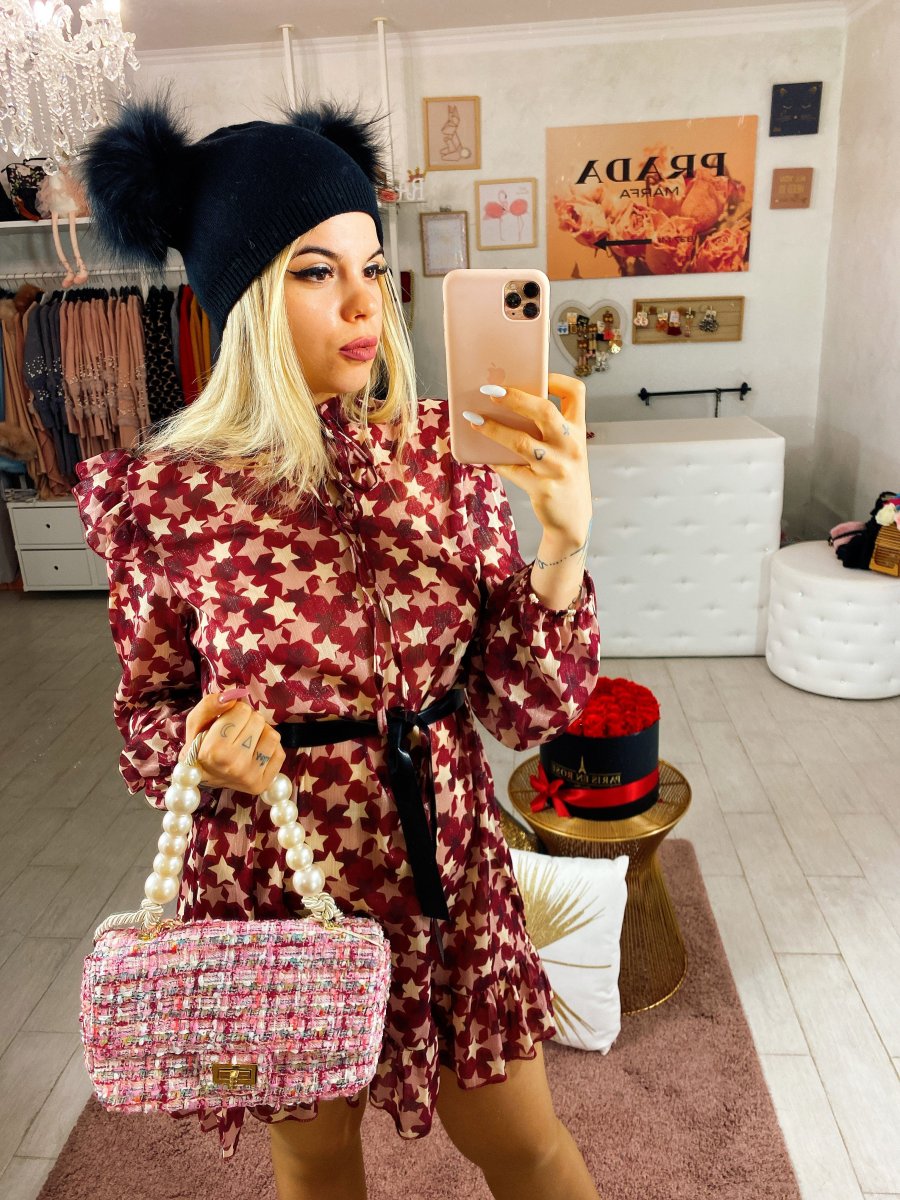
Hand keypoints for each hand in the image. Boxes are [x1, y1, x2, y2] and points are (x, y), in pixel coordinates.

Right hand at [178, 690, 286, 796]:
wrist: (203, 776)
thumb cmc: (199, 746)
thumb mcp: (196, 723)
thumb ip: (210, 705)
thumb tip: (234, 694)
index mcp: (213, 751)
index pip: (242, 710)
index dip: (233, 711)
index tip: (225, 722)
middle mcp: (233, 766)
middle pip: (258, 720)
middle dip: (247, 721)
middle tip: (235, 732)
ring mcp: (250, 777)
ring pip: (273, 735)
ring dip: (260, 733)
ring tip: (245, 741)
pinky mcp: (263, 784)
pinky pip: (280, 752)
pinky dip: (268, 749)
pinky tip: (253, 753)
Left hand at [469, 372, 591, 544]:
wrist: (572, 519)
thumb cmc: (561, 475)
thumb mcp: (564, 449)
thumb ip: (546, 430)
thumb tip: (503, 406)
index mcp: (578, 431)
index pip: (576, 393)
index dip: (557, 379)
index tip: (537, 376)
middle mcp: (571, 446)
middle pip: (545, 411)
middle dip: (515, 398)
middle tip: (489, 391)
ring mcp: (558, 468)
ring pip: (522, 443)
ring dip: (494, 429)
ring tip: (473, 420)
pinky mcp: (543, 488)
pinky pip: (512, 470)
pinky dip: (495, 461)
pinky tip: (483, 455)